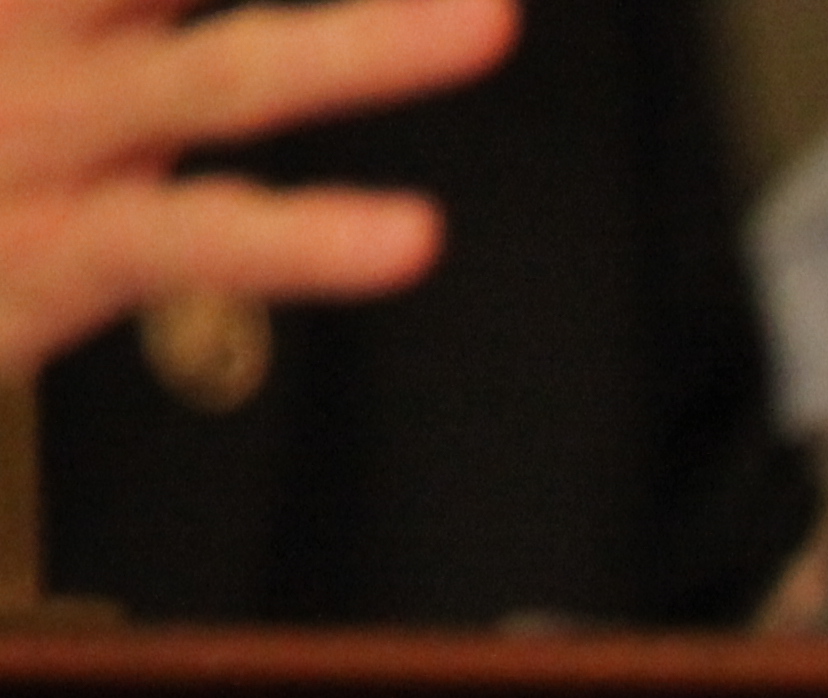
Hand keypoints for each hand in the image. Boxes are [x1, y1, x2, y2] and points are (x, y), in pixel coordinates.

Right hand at [2, 0, 512, 379]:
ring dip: (364, 48)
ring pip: (222, 72)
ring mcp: (51, 125)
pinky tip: (408, 238)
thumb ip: (127, 3)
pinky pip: (193, 238)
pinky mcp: (56, 247)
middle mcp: (38, 20)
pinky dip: (302, 241)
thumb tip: (212, 77)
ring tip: (487, 21)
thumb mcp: (38, 20)